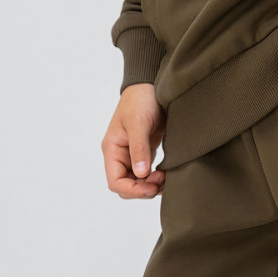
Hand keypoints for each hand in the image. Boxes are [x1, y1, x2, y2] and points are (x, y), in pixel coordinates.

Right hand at [101, 83, 165, 199]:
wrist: (151, 86)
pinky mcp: (144, 153)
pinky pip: (146, 175)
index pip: (115, 182)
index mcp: (112, 149)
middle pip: (126, 186)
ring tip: (165, 178)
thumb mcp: (138, 123)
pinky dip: (155, 179)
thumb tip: (141, 173)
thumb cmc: (141, 100)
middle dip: (143, 189)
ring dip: (151, 186)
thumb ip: (139, 149)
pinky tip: (165, 175)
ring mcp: (131, 156)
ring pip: (137, 183)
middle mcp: (119, 156)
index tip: (151, 186)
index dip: (133, 190)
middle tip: (161, 180)